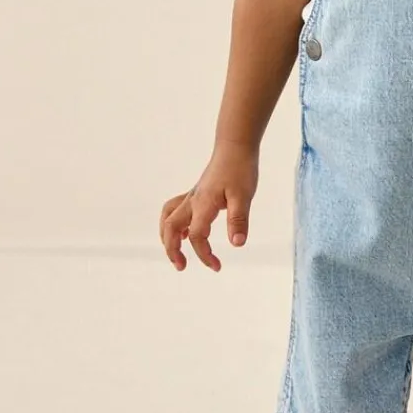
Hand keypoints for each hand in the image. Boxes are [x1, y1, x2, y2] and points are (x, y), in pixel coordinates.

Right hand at [159, 140, 258, 271]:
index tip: (216, 266)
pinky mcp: (196, 193)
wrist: (235, 146)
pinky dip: (175, 224)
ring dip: (168, 237)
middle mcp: (193, 201)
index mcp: (203, 204)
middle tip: (182, 266)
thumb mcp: (244, 196)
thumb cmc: (240, 168)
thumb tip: (237, 244)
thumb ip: (239, 220)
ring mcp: (192, 196)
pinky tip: (187, 233)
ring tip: (176, 252)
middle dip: (172, 250)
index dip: (204, 254)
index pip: (197, 236)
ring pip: (168, 218)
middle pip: (170, 228)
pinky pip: (176, 210)